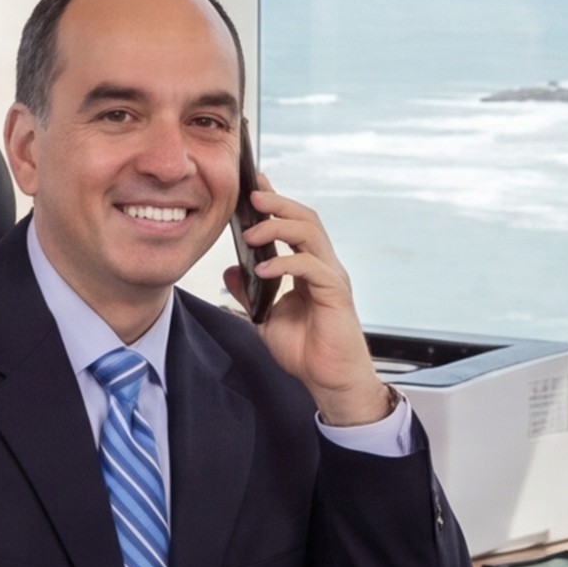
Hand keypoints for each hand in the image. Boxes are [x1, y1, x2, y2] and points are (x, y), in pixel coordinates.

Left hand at [232, 184, 394, 428]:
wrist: (329, 382)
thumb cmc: (306, 352)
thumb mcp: (266, 318)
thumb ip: (250, 292)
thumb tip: (231, 268)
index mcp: (310, 268)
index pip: (295, 224)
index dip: (277, 201)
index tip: (254, 185)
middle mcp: (324, 267)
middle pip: (306, 218)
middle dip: (278, 203)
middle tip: (251, 197)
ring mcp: (332, 278)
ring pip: (311, 234)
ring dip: (279, 227)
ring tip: (251, 232)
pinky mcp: (336, 294)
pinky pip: (311, 267)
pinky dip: (286, 264)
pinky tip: (264, 270)